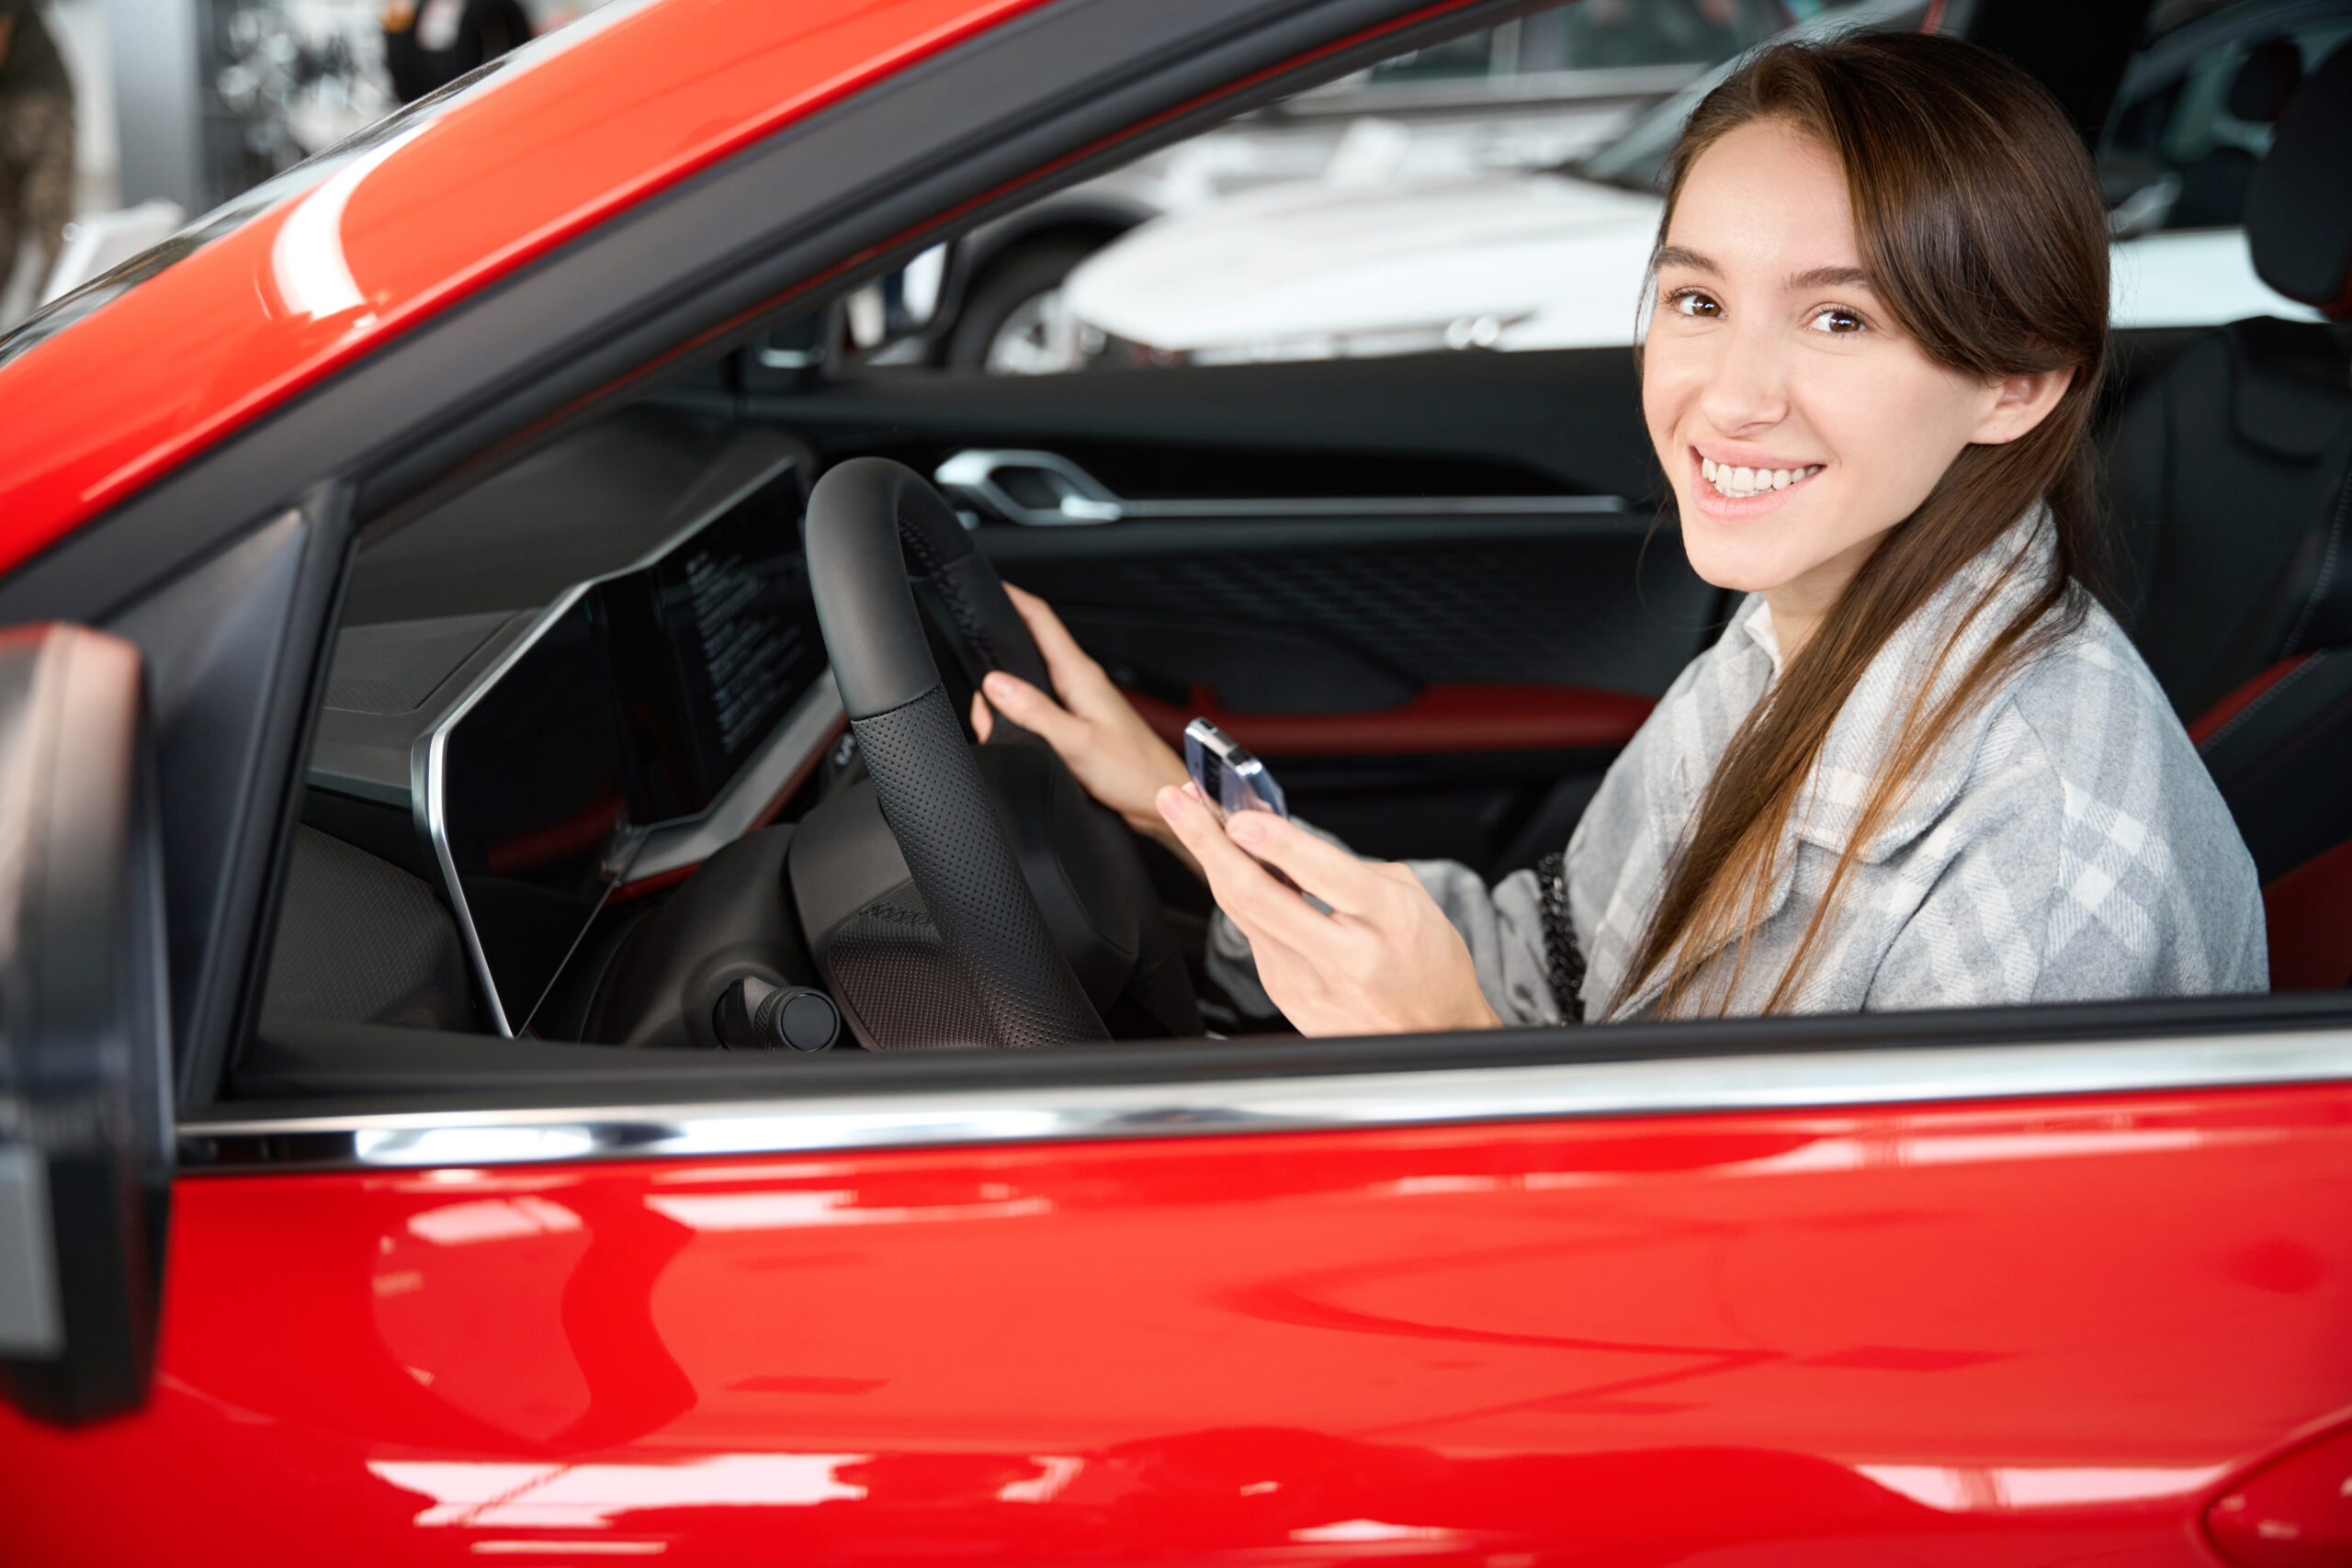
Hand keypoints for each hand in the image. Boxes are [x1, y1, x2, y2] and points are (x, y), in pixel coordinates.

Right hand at [970, 584, 1191, 857]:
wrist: (1162, 799)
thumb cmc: (1134, 772)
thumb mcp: (1077, 742)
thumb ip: (1035, 712)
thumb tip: (995, 683)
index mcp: (1080, 674)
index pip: (1040, 619)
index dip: (1011, 597)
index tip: (984, 587)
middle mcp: (1077, 682)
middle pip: (1025, 651)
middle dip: (993, 665)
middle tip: (978, 697)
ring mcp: (1075, 703)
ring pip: (1026, 685)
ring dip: (1003, 701)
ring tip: (993, 727)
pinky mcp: (1074, 726)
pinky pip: (1035, 710)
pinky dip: (1016, 720)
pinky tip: (1012, 737)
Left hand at [1156, 783, 1501, 1036]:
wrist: (1435, 1033)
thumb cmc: (1429, 963)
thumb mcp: (1412, 899)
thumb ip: (1350, 870)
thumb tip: (1286, 845)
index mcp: (1389, 920)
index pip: (1323, 874)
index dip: (1276, 843)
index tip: (1241, 816)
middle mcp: (1347, 956)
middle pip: (1259, 895)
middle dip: (1209, 841)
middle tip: (1179, 802)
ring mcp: (1313, 984)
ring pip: (1244, 915)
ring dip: (1211, 863)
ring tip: (1191, 821)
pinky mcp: (1290, 999)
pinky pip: (1253, 938)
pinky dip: (1237, 898)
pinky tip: (1228, 870)